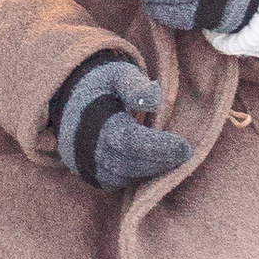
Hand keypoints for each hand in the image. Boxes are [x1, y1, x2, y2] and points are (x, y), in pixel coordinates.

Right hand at [49, 51, 193, 190]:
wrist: (73, 103)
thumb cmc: (105, 87)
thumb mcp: (119, 75)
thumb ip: (135, 84)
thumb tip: (154, 99)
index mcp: (92, 118)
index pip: (128, 140)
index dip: (157, 146)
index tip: (185, 147)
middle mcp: (84, 146)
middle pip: (127, 163)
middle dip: (159, 161)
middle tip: (185, 154)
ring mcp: (85, 164)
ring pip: (123, 177)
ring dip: (151, 170)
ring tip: (174, 158)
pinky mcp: (91, 176)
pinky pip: (117, 183)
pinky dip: (138, 176)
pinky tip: (157, 164)